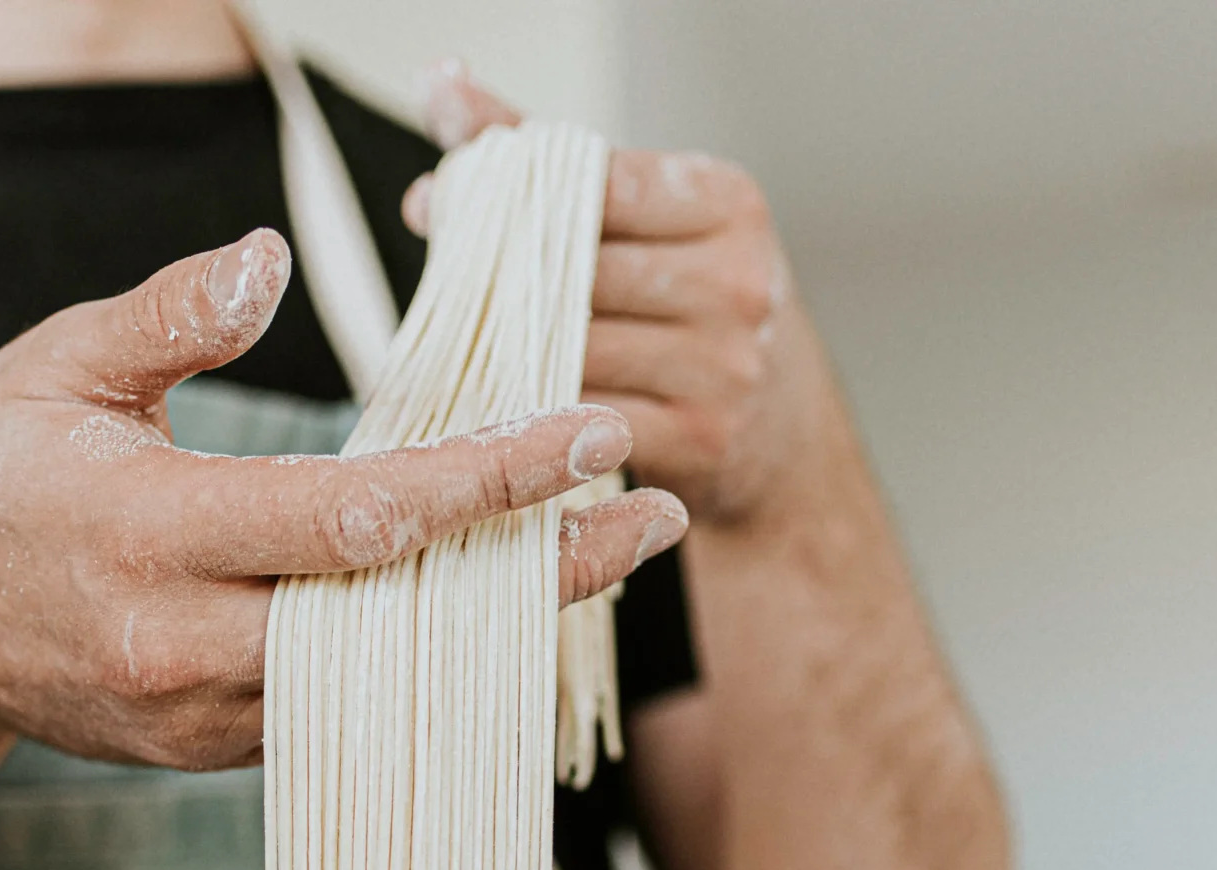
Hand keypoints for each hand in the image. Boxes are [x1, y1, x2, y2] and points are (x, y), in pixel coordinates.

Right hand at [0, 227, 689, 770]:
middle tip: (654, 515)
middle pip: (400, 619)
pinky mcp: (211, 750)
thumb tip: (271, 257)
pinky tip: (493, 607)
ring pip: (387, 680)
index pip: (354, 513)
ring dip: (499, 621)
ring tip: (604, 554)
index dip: (486, 481)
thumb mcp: (52, 367)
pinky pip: (345, 709)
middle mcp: (182, 643)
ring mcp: (199, 714)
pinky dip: (427, 661)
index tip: (591, 436)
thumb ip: (168, 315)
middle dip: (538, 571)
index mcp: (148, 533)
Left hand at [409, 65, 828, 526]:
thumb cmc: (694, 306)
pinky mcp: (699, 435)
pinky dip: (528, 416)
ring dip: (503, 352)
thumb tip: (442, 87)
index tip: (439, 201)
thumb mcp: (646, 219)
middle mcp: (736, 279)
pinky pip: (579, 420)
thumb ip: (544, 160)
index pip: (595, 185)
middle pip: (573, 271)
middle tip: (433, 282)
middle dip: (492, 276)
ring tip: (459, 346)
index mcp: (725, 205)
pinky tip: (498, 408)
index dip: (507, 193)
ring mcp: (723, 362)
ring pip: (570, 348)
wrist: (783, 431)